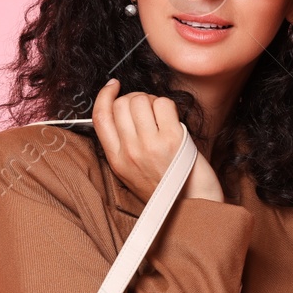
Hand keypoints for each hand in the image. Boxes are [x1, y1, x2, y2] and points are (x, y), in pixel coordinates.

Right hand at [92, 80, 224, 203]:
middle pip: (121, 104)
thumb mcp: (131, 170)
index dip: (104, 95)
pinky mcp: (172, 139)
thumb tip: (121, 107)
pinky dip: (168, 106)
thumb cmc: (166, 186)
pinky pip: (163, 104)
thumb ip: (122, 144)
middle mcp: (129, 152)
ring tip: (160, 116)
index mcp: (116, 160)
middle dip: (134, 98)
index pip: (100, 117)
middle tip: (147, 109)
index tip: (114, 86)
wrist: (193, 206)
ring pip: (141, 100)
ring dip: (152, 101)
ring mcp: (150, 145)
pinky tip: (173, 121)